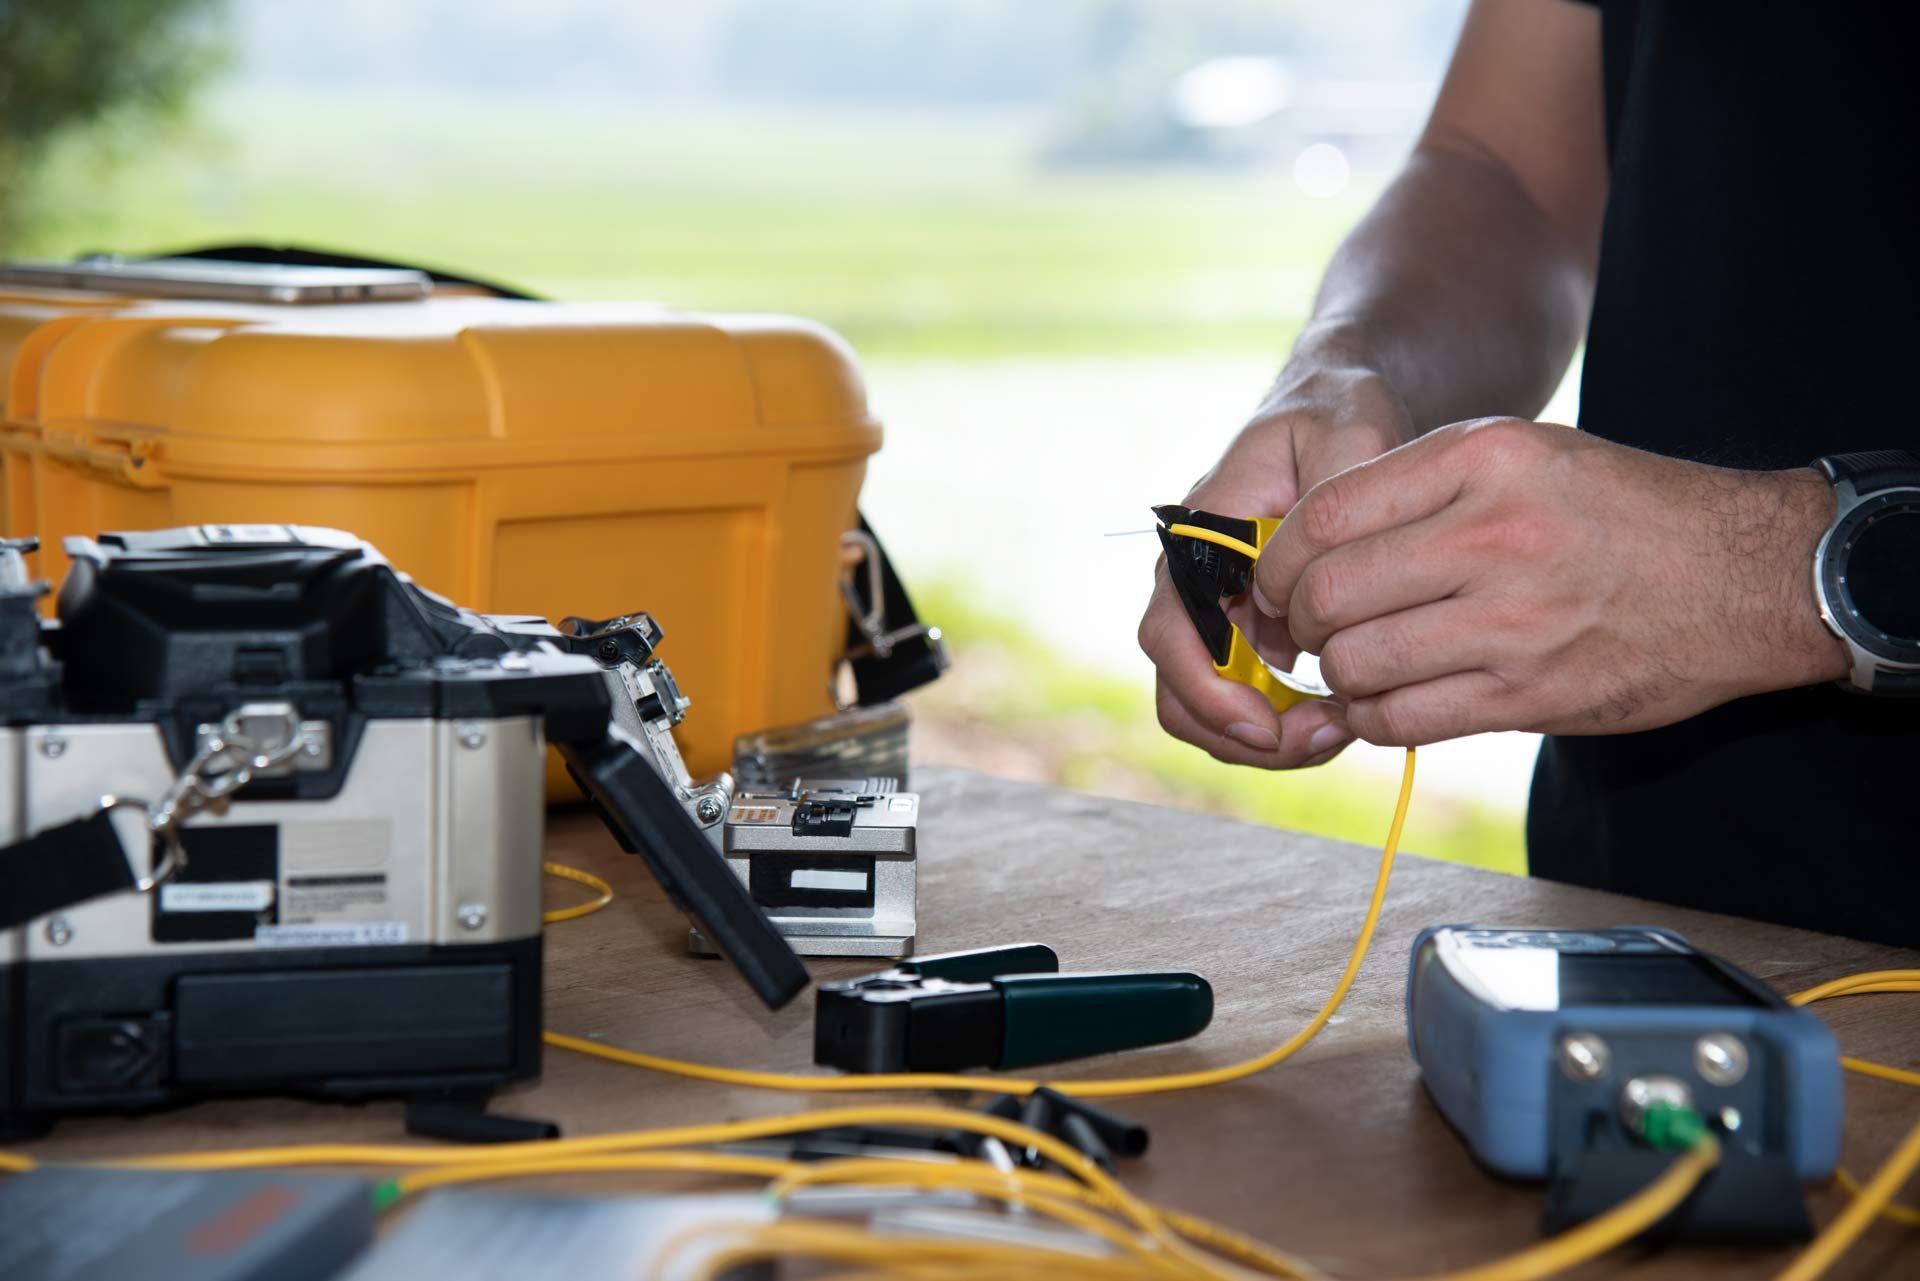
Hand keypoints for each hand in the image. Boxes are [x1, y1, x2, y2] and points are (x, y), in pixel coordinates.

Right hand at [1138, 362, 1411, 766]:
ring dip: (1267, 741)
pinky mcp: (1251, 636)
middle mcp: (1195, 584)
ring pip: (1210, 711)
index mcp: (1200, 536)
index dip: (1205, 690)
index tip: (1264, 725)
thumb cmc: (1335, 415)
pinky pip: (1250, 704)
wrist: (1333, 414)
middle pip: (1179, 692)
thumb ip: (1339, 487)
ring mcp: (1219, 615)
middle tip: (1323, 739)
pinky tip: (1345, 713)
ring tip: (1340, 729)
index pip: (1169, 632)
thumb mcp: (1348, 430)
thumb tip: (1326, 569)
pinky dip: (1288, 726)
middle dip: (1241, 735)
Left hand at [1251, 418, 1850, 745]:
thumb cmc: (1620, 510)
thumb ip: (1423, 482)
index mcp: (1484, 459)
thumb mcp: (1525, 453)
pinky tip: (1385, 701)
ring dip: (1337, 674)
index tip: (1277, 580)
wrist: (1746, 577)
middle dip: (1298, 621)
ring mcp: (1514, 621)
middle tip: (1307, 628)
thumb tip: (1312, 535)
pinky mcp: (1531, 696)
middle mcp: (1494, 535)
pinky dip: (1373, 717)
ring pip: (1358, 663)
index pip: (1327, 515)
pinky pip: (1404, 720)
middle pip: (1331, 594)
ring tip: (1352, 664)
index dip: (1280, 559)